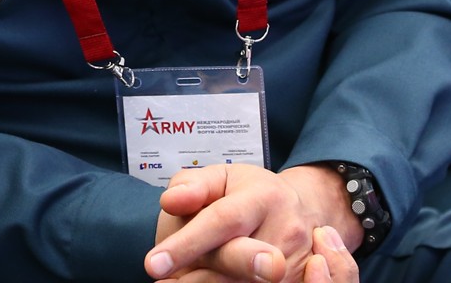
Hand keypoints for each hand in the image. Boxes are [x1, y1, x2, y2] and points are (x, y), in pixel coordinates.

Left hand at [147, 164, 361, 282]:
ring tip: (176, 280)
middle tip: (168, 280)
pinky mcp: (298, 282)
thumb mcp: (220, 178)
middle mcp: (286, 231)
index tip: (152, 263)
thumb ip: (193, 186)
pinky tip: (195, 281)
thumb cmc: (246, 195)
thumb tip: (171, 201)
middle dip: (219, 270)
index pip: (221, 221)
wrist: (296, 211)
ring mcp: (295, 264)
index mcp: (264, 197)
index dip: (187, 244)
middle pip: (241, 258)